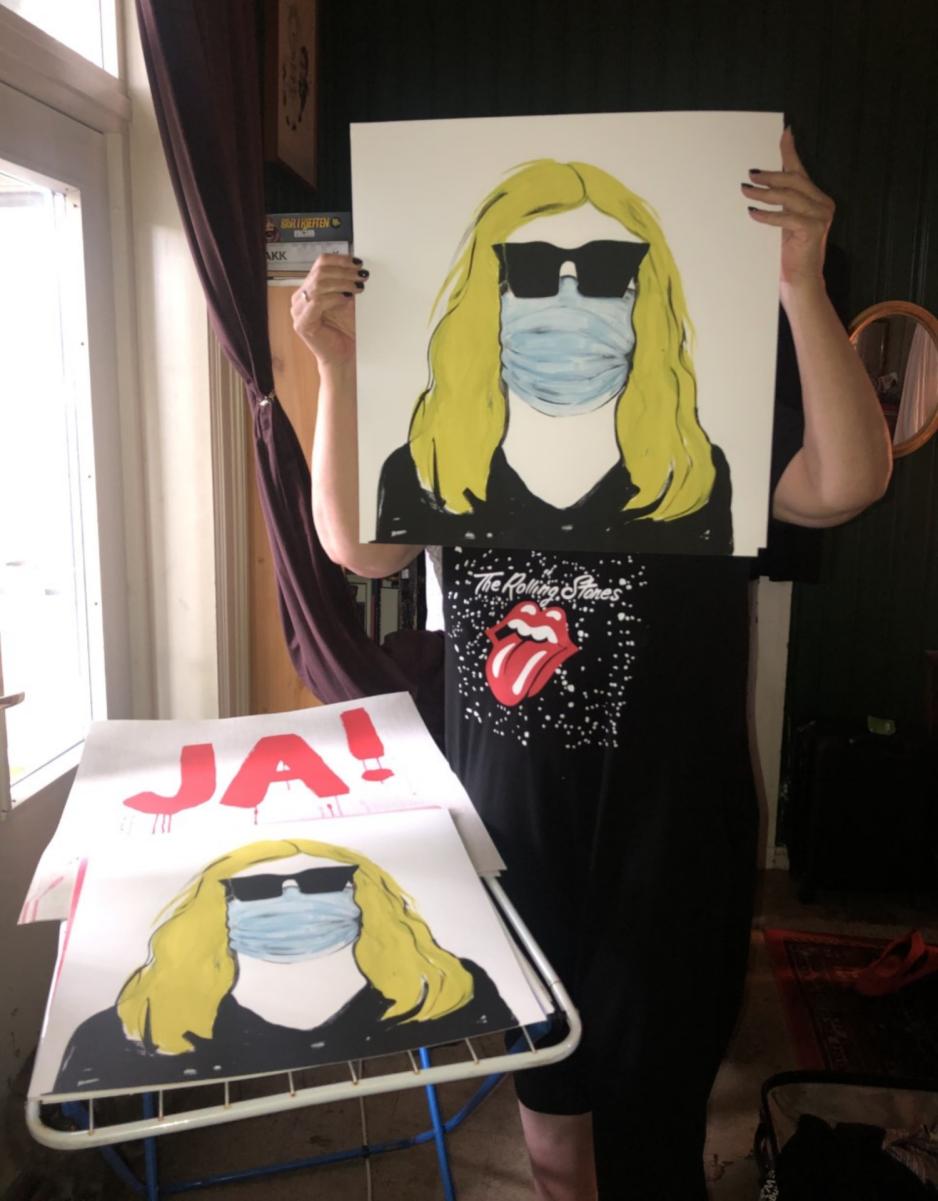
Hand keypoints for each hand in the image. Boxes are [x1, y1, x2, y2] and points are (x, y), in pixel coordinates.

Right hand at [290, 253, 367, 366]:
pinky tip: (347, 299)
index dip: (340, 260)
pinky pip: (317, 302)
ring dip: (342, 283)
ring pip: (318, 285)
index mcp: (308, 289)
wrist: (344, 356)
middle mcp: (299, 298)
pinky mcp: (301, 324)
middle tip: (362, 276)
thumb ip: (347, 283)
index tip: (358, 263)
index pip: (320, 264)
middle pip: (319, 273)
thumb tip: (358, 265)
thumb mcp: (348, 300)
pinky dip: (334, 298)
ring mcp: (298, 311)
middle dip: (344, 272)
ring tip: (358, 287)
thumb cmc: (346, 330)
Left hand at [742, 128, 834, 291]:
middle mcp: (823, 204)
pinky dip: (767, 215)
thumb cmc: (789, 253)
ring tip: (746, 191)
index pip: (801, 171)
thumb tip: (759, 180)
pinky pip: (786, 217)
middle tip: (749, 176)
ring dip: (764, 193)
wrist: (800, 280)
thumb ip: (781, 202)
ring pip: (789, 196)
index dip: (791, 152)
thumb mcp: (784, 221)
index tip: (784, 134)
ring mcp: (821, 216)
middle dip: (770, 175)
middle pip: (794, 181)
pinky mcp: (813, 229)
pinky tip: (753, 213)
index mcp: (817, 199)